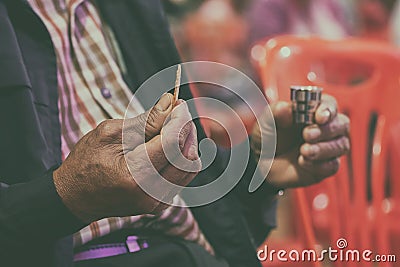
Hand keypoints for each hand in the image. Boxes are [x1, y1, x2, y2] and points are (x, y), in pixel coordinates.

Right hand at [53, 93, 200, 222]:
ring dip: (186, 143)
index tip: (179, 104)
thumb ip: (145, 121)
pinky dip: (179, 157)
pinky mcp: (160, 202)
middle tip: (176, 112)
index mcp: (135, 175)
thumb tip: (170, 103)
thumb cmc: (86, 163)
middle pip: (186, 156)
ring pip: (189, 167)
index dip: (180, 119)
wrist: (75, 197)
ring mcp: (157, 201)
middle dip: (186, 129)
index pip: (173, 144)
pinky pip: (181, 176)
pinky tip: (166, 145)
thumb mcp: (110, 134)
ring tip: (171, 127)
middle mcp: (151, 193)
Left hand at [251, 94, 349, 188]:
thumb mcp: (266, 122)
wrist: (261, 162)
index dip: (328, 109)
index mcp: (312, 111)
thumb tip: (286, 108)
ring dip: (323, 148)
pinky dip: (319, 165)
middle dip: (327, 129)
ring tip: (303, 151)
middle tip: (307, 134)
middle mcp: (324, 127)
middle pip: (342, 124)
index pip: (330, 105)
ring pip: (341, 145)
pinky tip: (303, 162)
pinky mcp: (325, 166)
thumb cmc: (268, 137)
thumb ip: (275, 113)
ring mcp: (327, 147)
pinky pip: (333, 166)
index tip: (319, 116)